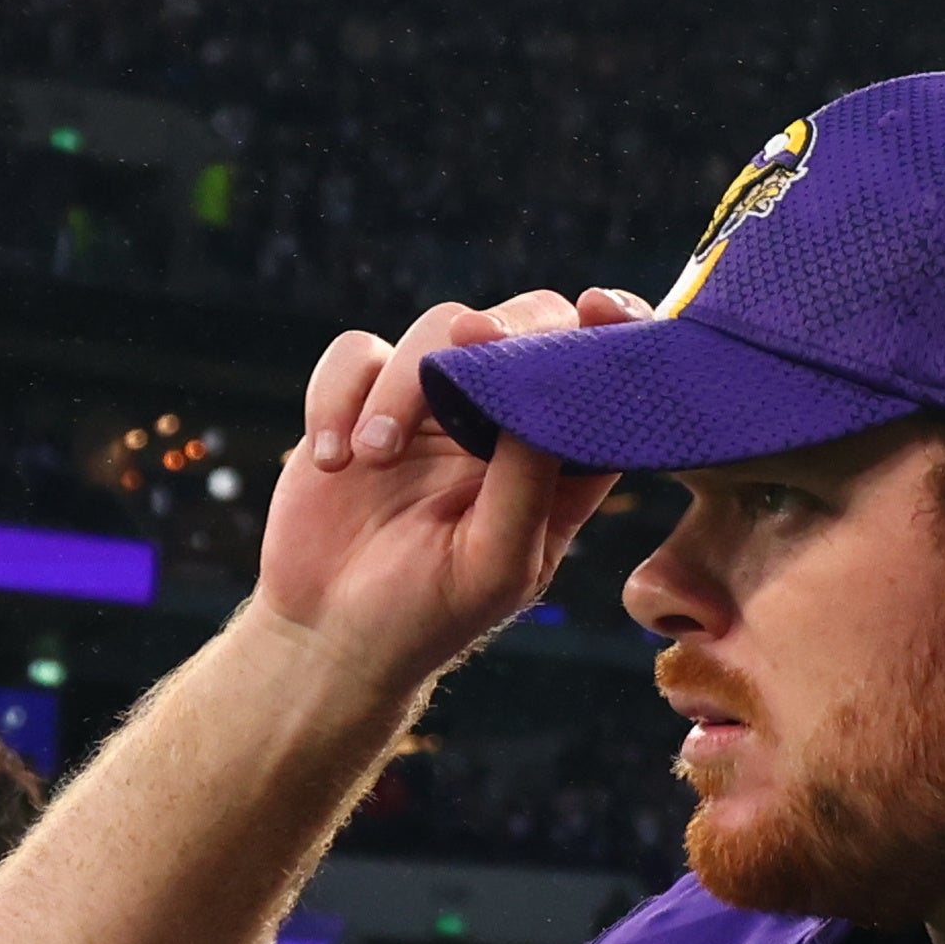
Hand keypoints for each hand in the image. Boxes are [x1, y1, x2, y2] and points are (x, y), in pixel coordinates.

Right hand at [260, 295, 623, 698]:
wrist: (330, 632)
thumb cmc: (429, 613)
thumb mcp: (495, 563)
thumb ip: (529, 484)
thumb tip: (548, 397)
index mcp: (558, 461)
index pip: (603, 379)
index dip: (615, 334)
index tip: (601, 311)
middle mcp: (501, 420)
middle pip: (527, 325)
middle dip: (506, 327)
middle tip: (472, 340)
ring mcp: (432, 404)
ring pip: (438, 328)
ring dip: (403, 383)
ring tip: (374, 457)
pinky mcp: (361, 400)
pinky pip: (354, 354)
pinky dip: (338, 395)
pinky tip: (336, 462)